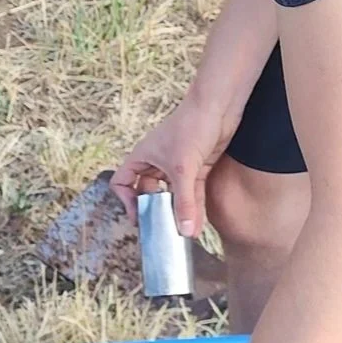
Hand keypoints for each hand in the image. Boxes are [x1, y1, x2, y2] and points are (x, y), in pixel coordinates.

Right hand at [111, 89, 240, 237]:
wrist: (218, 106)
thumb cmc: (191, 126)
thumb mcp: (184, 169)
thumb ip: (184, 202)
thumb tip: (185, 231)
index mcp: (143, 157)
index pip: (123, 182)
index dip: (126, 201)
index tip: (139, 217)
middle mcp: (157, 163)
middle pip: (148, 193)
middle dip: (155, 212)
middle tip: (162, 231)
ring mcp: (178, 167)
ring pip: (172, 196)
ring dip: (177, 214)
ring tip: (182, 235)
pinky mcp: (197, 169)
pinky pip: (191, 194)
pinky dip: (194, 209)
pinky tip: (197, 226)